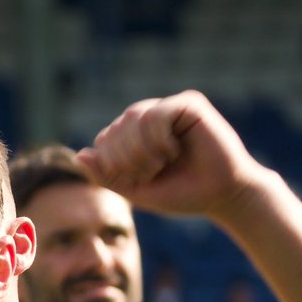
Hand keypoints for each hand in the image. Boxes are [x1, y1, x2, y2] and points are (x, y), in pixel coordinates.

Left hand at [75, 90, 264, 218]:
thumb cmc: (182, 193)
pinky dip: (157, 138)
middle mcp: (151, 118)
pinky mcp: (189, 104)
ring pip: (133, 117)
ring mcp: (170, 108)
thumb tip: (78, 155)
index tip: (136, 181)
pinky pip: (156, 114)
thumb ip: (107, 175)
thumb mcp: (136, 190)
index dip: (111, 163)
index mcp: (136, 136)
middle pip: (116, 128)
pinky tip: (172, 150)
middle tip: (148, 173)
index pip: (104, 140)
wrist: (224, 197)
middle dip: (125, 157)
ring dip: (140, 148)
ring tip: (160, 163)